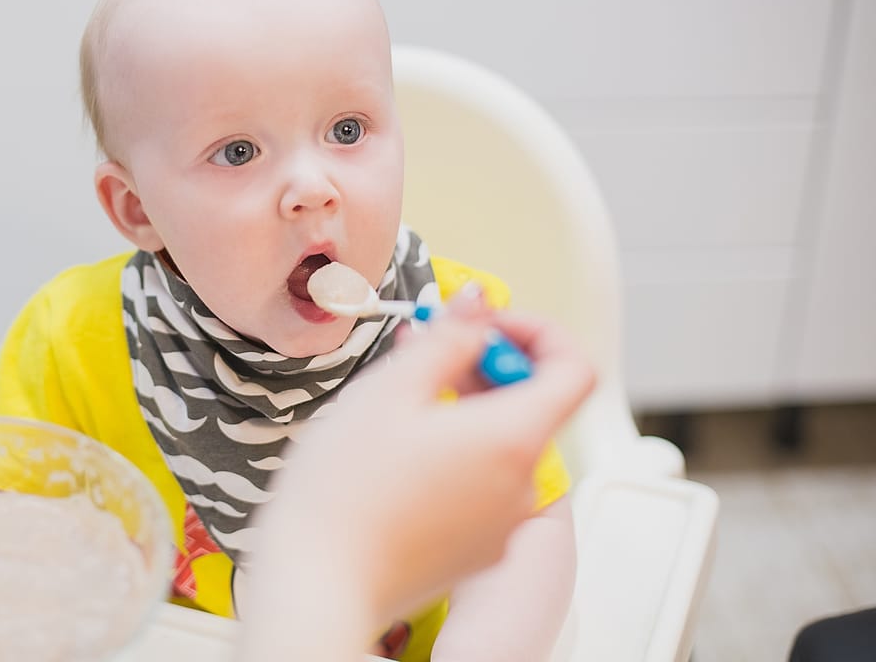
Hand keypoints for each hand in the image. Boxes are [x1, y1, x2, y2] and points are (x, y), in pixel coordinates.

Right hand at [239, 295, 593, 660]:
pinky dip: (454, 453)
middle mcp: (522, 486)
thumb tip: (479, 303)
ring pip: (501, 444)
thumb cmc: (346, 491)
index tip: (484, 326)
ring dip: (465, 408)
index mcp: (513, 439)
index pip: (573, 368)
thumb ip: (448, 336)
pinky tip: (398, 450)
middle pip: (534, 405)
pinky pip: (481, 484)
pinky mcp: (473, 550)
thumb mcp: (391, 388)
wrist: (316, 585)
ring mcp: (500, 525)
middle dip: (485, 366)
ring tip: (399, 399)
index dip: (536, 333)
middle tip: (426, 350)